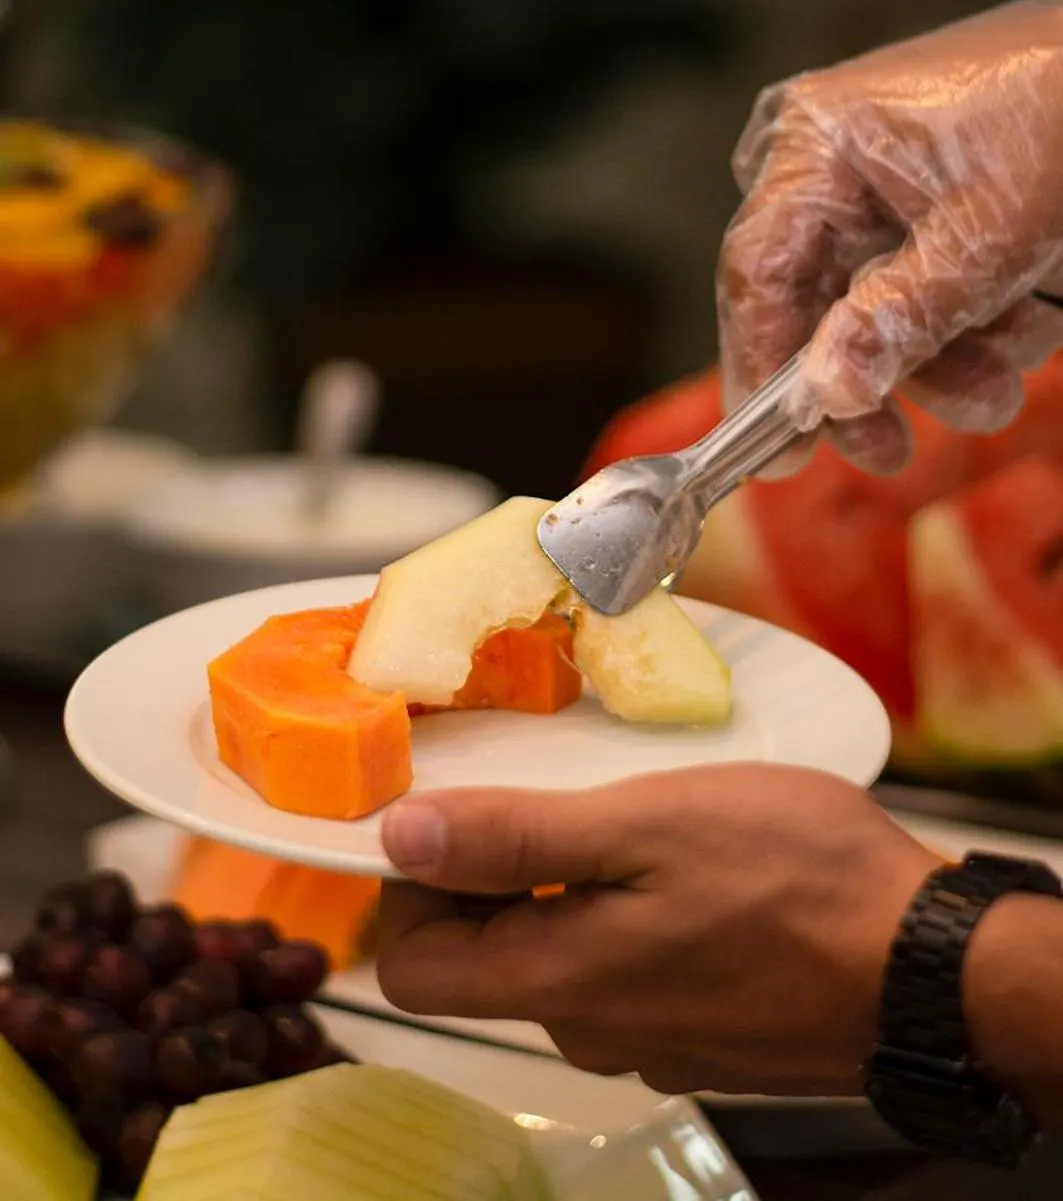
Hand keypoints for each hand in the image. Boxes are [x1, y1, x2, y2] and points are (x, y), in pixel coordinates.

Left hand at [376, 766, 932, 1095]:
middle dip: (492, 877)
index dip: (408, 890)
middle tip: (550, 793)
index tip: (449, 813)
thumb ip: (515, 839)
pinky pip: (627, 972)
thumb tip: (398, 839)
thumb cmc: (796, 881)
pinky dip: (629, 915)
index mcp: (558, 983)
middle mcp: (589, 1030)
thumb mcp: (644, 827)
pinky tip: (683, 866)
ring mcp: (649, 1039)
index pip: (411, 969)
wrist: (929, 964)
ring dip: (568, 889)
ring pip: (560, 959)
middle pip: (484, 961)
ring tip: (626, 816)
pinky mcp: (701, 1031)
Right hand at [717, 0, 1062, 473]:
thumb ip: (898, 320)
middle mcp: (823, 154)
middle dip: (879, 374)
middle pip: (815, 298)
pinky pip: (915, 279)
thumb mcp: (985, 238)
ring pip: (872, 303)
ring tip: (1004, 378)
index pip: (755, 272)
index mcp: (814, 140)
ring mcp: (869, 173)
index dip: (761, 368)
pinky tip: (1019, 321)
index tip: (782, 451)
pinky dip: (966, 316)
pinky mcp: (917, 192)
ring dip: (940, 356)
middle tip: (896, 451)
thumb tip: (826, 394)